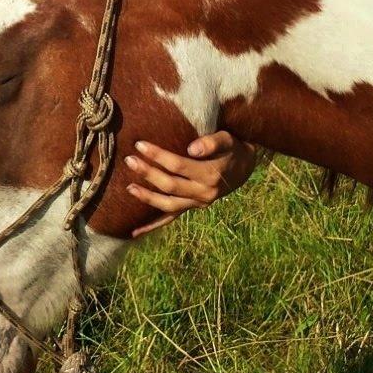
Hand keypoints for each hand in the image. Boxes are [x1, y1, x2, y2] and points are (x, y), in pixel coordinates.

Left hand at [124, 129, 257, 236]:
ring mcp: (197, 203)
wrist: (244, 167)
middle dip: (148, 173)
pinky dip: (152, 226)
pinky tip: (134, 232)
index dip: (158, 156)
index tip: (140, 145)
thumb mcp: (227, 140)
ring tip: (128, 188)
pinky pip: (171, 219)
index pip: (178, 165)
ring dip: (147, 198)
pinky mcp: (192, 208)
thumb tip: (192, 148)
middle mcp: (204, 193)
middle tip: (129, 160)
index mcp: (210, 175)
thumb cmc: (232, 149)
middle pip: (170, 185)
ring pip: (169, 205)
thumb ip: (212, 142)